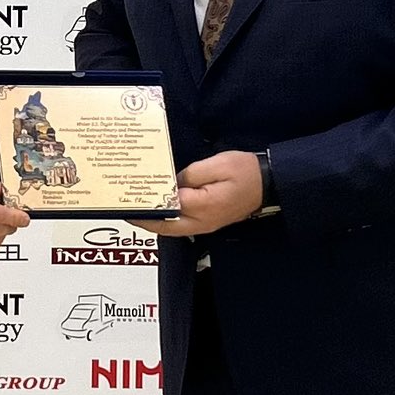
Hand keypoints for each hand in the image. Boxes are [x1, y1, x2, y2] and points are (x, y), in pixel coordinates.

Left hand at [134, 150, 262, 236]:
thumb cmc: (246, 172)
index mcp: (204, 206)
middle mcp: (202, 222)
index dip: (148, 201)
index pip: (168, 207)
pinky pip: (180, 225)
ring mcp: (204, 225)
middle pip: (165, 227)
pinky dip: (165, 219)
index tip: (130, 197)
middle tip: (125, 209)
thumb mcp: (218, 164)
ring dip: (153, 221)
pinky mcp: (206, 223)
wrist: (269, 183)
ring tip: (136, 208)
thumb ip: (190, 176)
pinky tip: (157, 208)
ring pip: (171, 229)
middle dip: (143, 220)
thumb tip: (171, 185)